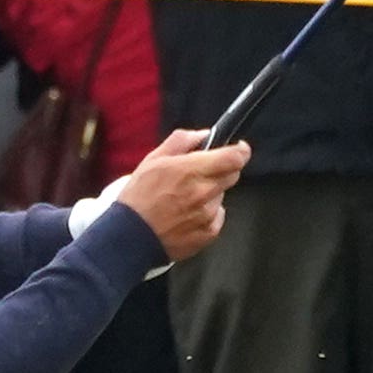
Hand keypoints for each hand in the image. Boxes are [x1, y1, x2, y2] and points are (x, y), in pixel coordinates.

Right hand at [112, 127, 251, 260]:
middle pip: (232, 175)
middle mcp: (204, 192)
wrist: (131, 236)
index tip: (239, 149)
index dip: (240, 151)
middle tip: (200, 175)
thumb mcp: (153, 159)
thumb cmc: (139, 197)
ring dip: (210, 193)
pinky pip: (217, 217)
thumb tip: (203, 135)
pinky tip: (186, 215)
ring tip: (185, 199)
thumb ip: (181, 141)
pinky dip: (207, 214)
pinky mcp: (208, 233)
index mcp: (191, 170)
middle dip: (222, 170)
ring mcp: (208, 214)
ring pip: (222, 196)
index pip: (234, 158)